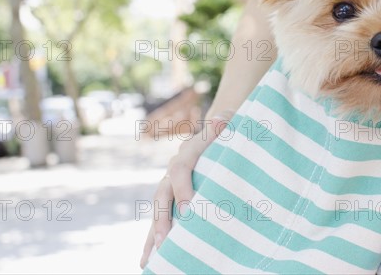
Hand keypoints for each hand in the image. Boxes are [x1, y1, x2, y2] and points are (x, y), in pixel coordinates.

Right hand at [140, 112, 231, 268]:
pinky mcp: (173, 199)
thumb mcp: (230, 124)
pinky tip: (150, 261)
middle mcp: (174, 169)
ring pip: (158, 211)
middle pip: (163, 195)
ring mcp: (171, 185)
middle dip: (163, 219)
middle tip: (166, 241)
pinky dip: (154, 240)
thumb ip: (225, 124)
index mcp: (188, 152)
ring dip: (154, 235)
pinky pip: (161, 219)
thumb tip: (224, 120)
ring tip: (150, 261)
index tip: (189, 210)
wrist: (221, 126)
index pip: (180, 170)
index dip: (183, 189)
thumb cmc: (230, 129)